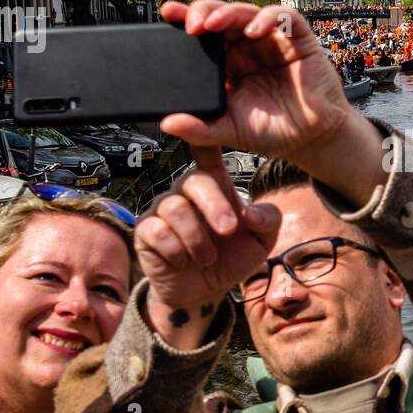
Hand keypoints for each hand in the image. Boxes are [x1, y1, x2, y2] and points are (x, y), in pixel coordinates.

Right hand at [135, 148, 279, 344]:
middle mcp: (185, 191)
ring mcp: (162, 209)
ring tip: (208, 257)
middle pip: (194, 181)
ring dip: (198, 239)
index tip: (204, 121)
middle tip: (229, 230)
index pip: (207, 153)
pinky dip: (177, 251)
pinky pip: (158, 232)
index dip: (204, 135)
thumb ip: (267, 220)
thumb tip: (250, 212)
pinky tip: (184, 261)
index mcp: (213, 185)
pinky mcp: (146, 231)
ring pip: (176, 208)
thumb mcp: (262, 240)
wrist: (206, 292)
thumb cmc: (232, 257)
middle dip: (215, 206)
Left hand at [157, 0, 352, 167]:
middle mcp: (249, 47)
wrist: (310, 140)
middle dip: (204, 12)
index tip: (167, 13)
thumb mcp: (229, 131)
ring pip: (249, 12)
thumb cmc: (273, 130)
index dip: (186, 18)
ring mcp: (273, 40)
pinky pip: (286, 18)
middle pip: (223, 15)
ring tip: (214, 23)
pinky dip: (269, 18)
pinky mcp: (299, 40)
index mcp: (229, 62)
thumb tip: (168, 124)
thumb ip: (198, 129)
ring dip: (229, 13)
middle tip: (190, 23)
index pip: (204, 33)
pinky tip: (255, 30)